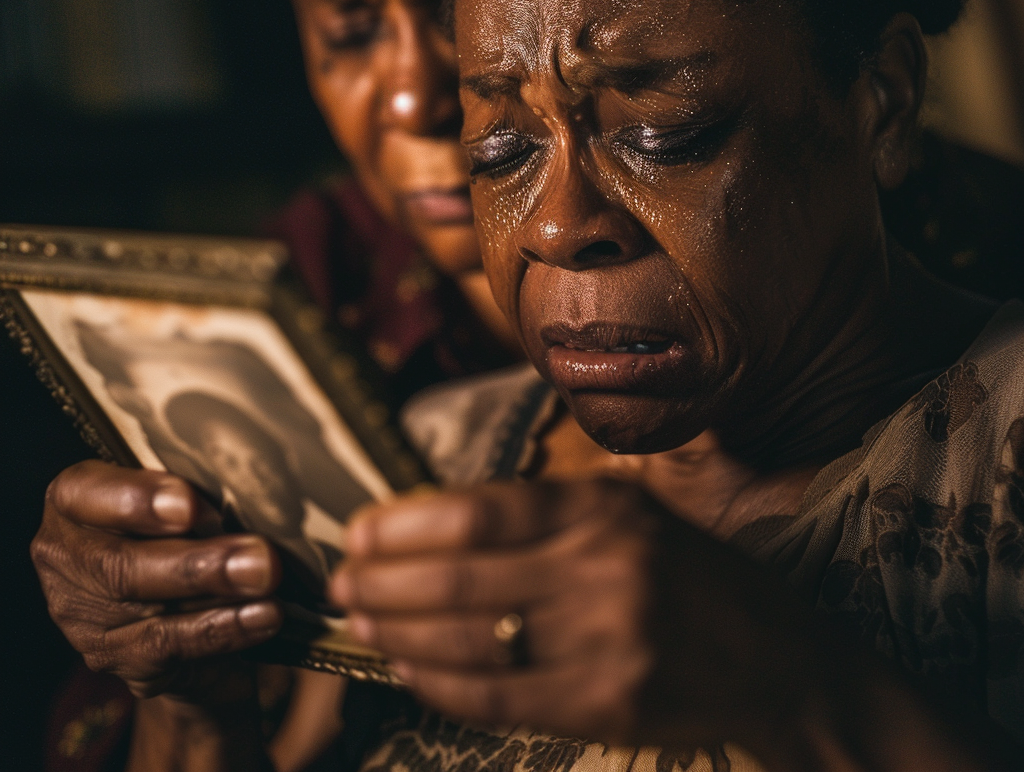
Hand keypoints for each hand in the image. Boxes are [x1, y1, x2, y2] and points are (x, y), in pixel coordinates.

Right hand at [31, 460, 283, 699]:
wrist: (185, 599)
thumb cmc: (186, 521)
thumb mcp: (182, 492)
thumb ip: (195, 488)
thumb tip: (251, 483)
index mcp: (75, 500)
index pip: (86, 494)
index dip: (136, 500)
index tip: (189, 504)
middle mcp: (68, 559)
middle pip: (121, 564)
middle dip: (196, 562)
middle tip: (260, 555)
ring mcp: (84, 618)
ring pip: (148, 610)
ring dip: (217, 595)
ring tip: (267, 581)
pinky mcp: (117, 658)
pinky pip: (169, 646)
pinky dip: (223, 629)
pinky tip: (263, 615)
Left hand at [326, 478, 813, 751]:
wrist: (779, 659)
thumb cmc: (692, 575)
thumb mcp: (629, 516)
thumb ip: (543, 515)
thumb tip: (433, 522)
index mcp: (605, 510)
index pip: (480, 512)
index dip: (406, 523)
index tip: (361, 528)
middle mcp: (603, 569)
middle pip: (461, 576)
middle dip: (385, 577)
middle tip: (341, 578)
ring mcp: (605, 643)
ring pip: (469, 638)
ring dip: (398, 630)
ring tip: (358, 619)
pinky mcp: (604, 706)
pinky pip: (498, 698)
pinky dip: (440, 683)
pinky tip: (405, 667)